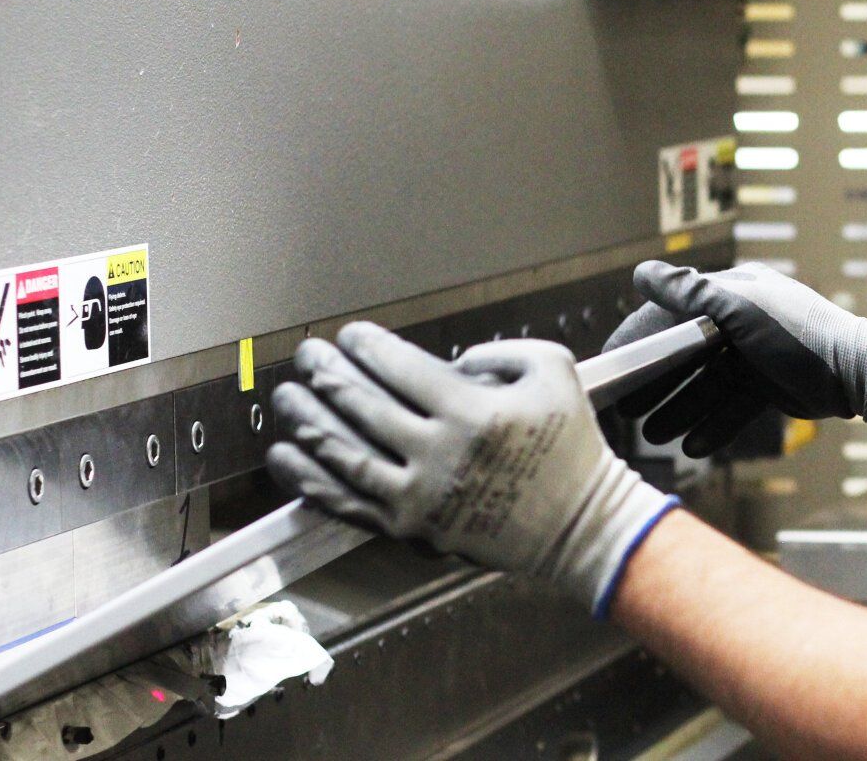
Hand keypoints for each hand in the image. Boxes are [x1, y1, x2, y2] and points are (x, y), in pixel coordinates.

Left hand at [266, 322, 675, 616]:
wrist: (580, 526)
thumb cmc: (571, 448)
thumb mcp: (554, 370)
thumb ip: (500, 349)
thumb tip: (450, 360)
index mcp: (473, 412)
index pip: (399, 368)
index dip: (366, 346)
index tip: (351, 335)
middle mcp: (440, 455)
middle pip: (362, 406)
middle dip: (327, 374)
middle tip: (309, 355)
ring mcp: (420, 497)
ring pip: (344, 454)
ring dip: (308, 421)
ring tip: (288, 397)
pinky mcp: (411, 530)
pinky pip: (347, 502)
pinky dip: (310, 478)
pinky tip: (287, 457)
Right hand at [604, 261, 866, 455]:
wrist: (858, 374)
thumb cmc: (802, 335)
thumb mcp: (741, 309)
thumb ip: (691, 294)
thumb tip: (643, 273)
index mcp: (732, 294)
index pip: (672, 312)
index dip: (640, 337)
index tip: (614, 362)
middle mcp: (739, 322)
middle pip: (686, 354)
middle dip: (657, 383)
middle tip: (628, 407)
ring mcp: (754, 355)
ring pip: (706, 385)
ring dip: (681, 409)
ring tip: (654, 433)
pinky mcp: (768, 386)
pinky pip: (731, 406)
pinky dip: (713, 424)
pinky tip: (693, 445)